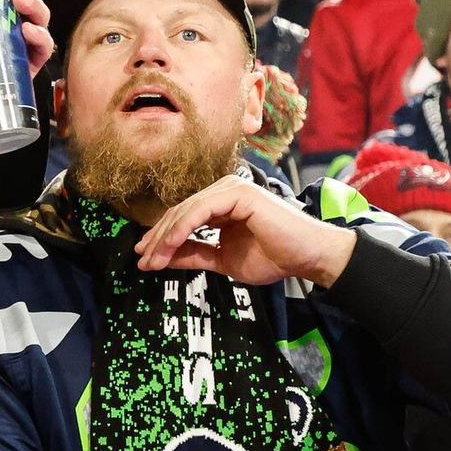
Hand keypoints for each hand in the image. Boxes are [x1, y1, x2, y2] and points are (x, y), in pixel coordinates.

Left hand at [132, 173, 358, 285]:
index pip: (181, 220)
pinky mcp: (238, 193)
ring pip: (185, 211)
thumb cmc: (274, 258)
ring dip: (165, 237)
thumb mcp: (223, 260)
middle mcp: (223, 193)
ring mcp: (230, 189)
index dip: (161, 239)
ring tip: (152, 258)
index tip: (145, 259)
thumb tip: (162, 258)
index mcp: (220, 207)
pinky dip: (181, 227)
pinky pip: (200, 210)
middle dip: (157, 240)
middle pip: (178, 214)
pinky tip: (169, 244)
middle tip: (142, 260)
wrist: (307, 258)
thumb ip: (194, 255)